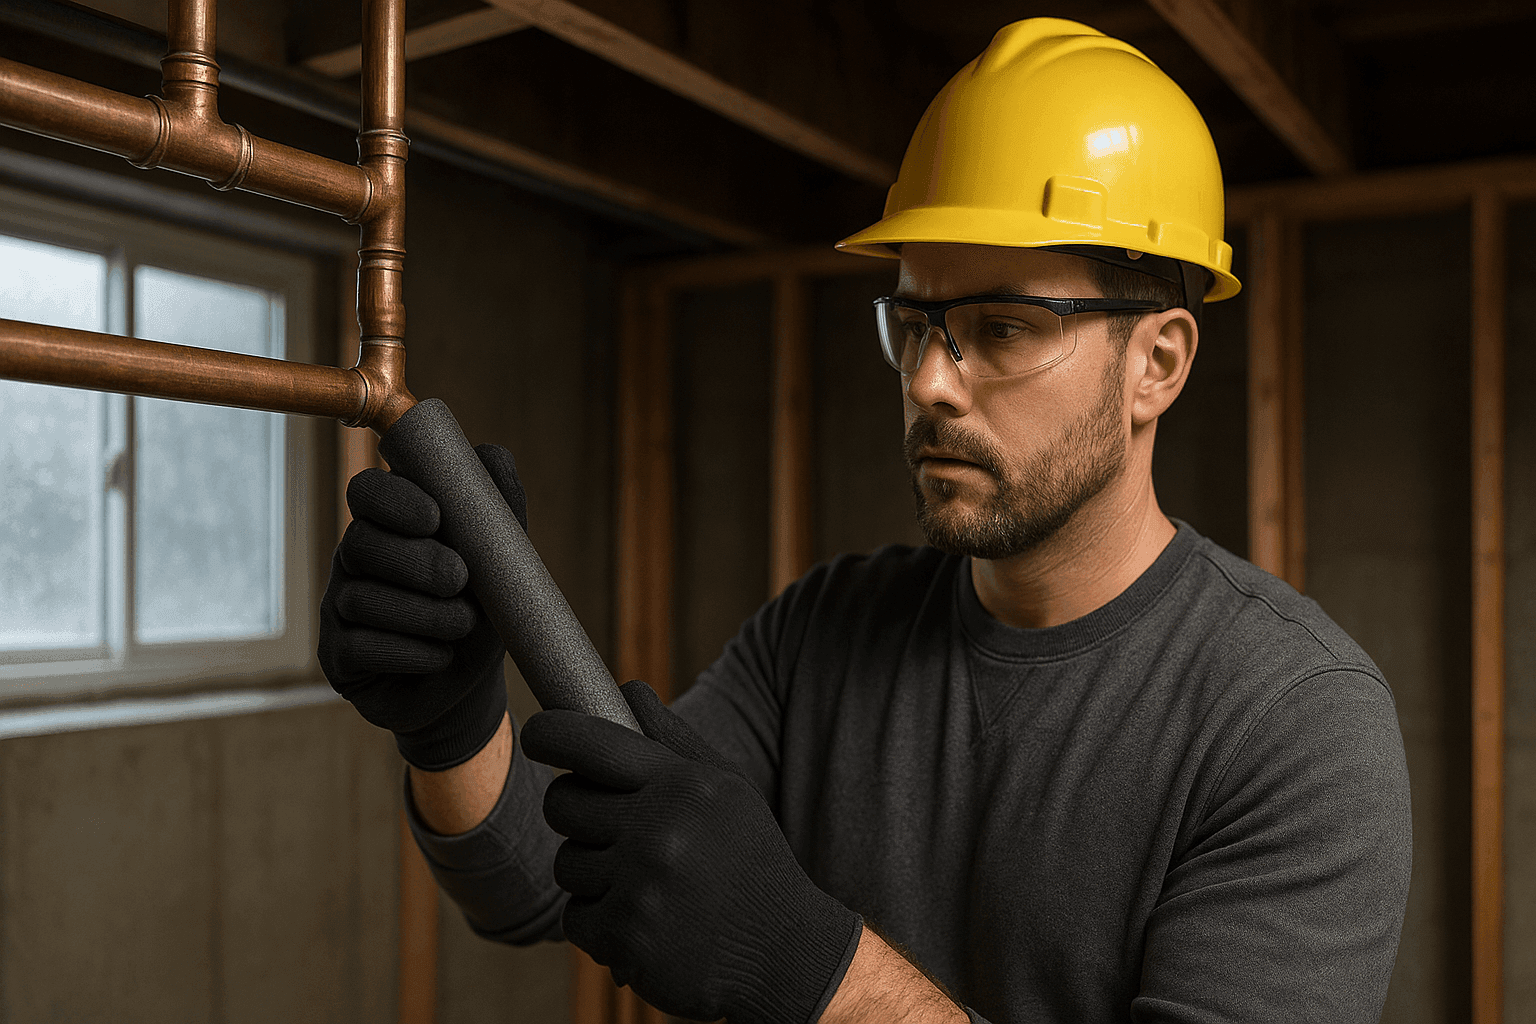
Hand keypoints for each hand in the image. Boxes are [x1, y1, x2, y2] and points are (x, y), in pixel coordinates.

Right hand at [318, 444, 525, 770]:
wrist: (469, 687)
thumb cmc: (483, 612)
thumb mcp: (501, 560)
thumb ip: (499, 506)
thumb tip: (491, 453)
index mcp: (390, 524)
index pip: (368, 491)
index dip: (394, 499)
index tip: (434, 518)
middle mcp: (355, 558)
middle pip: (362, 542)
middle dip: (417, 562)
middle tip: (460, 580)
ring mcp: (339, 607)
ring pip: (364, 598)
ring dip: (426, 615)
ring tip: (463, 627)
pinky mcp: (336, 656)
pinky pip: (362, 646)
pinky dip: (412, 653)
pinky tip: (438, 657)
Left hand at [521, 680, 860, 1023]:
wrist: (786, 953)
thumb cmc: (751, 862)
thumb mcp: (726, 790)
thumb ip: (672, 740)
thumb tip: (628, 688)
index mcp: (684, 784)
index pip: (590, 743)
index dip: (550, 734)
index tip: (537, 736)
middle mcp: (659, 829)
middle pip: (564, 802)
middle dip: (578, 814)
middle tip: (615, 829)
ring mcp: (640, 885)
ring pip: (566, 862)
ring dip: (594, 874)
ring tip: (645, 884)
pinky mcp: (624, 937)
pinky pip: (574, 917)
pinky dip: (601, 923)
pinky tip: (645, 921)